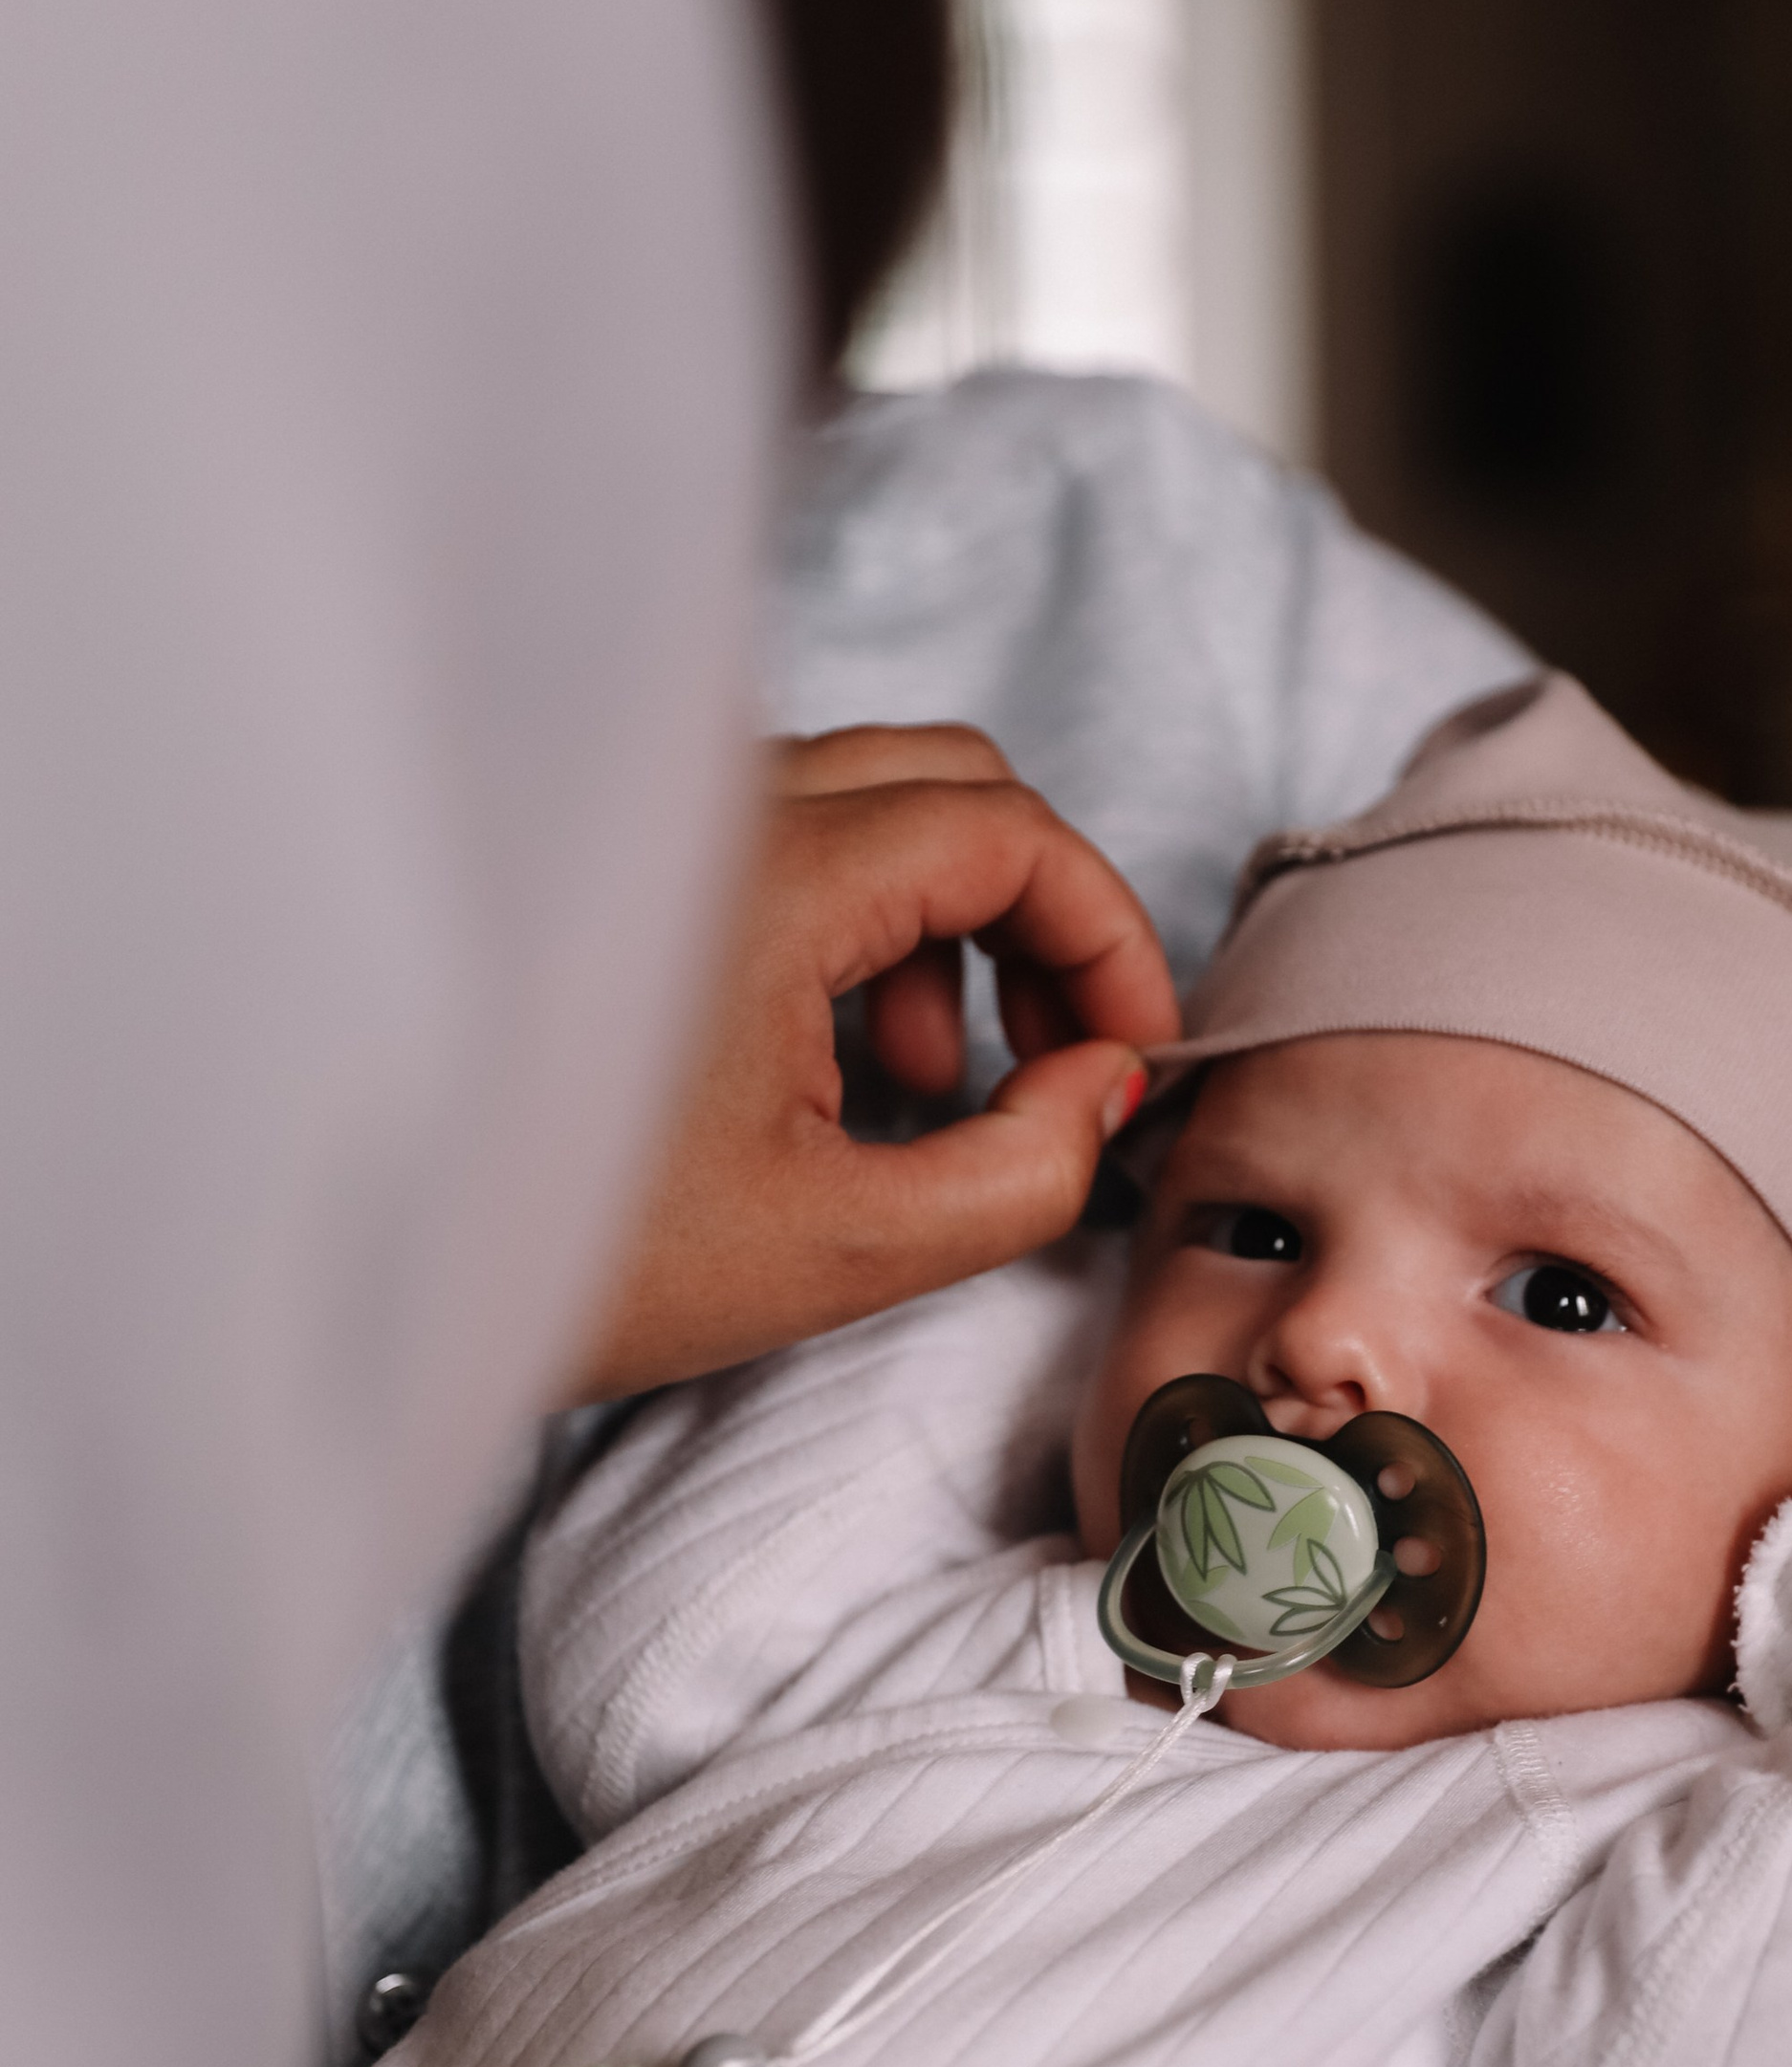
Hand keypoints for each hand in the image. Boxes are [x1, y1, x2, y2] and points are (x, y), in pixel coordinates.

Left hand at [575, 726, 1176, 1397]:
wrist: (381, 1279)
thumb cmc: (584, 1262)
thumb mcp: (850, 1247)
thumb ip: (1027, 1170)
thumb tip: (1105, 1090)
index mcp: (773, 874)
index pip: (1012, 832)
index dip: (1109, 937)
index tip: (1134, 1049)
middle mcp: (715, 811)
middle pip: (956, 788)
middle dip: (1040, 923)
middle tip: (1065, 1059)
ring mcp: (663, 830)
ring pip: (877, 810)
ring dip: (949, 933)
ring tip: (932, 1090)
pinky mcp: (628, 873)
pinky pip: (794, 845)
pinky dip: (863, 932)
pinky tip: (841, 1068)